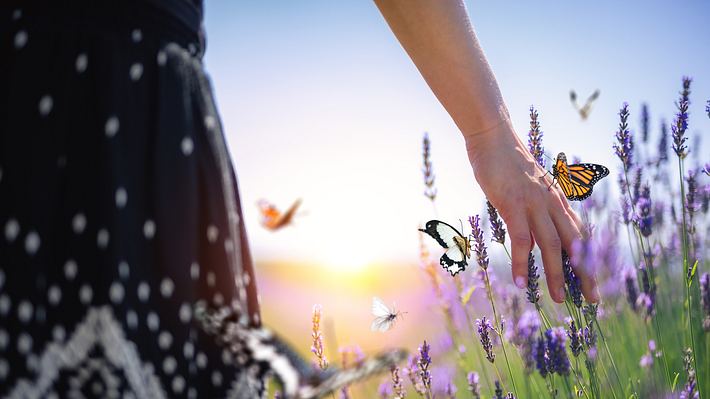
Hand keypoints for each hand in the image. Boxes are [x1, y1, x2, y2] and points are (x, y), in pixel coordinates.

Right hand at [465, 121, 599, 302]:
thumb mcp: (527, 188)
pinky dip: (522, 263)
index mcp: (557, 200)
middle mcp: (553, 204)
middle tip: (591, 301)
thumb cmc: (506, 161)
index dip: (588, 260)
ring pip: (553, 246)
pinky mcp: (514, 205)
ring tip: (557, 298)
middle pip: (576, 244)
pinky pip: (522, 240)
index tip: (592, 282)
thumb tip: (533, 238)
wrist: (493, 136)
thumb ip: (534, 211)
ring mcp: (535, 204)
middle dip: (585, 274)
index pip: (580, 235)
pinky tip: (520, 282)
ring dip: (557, 275)